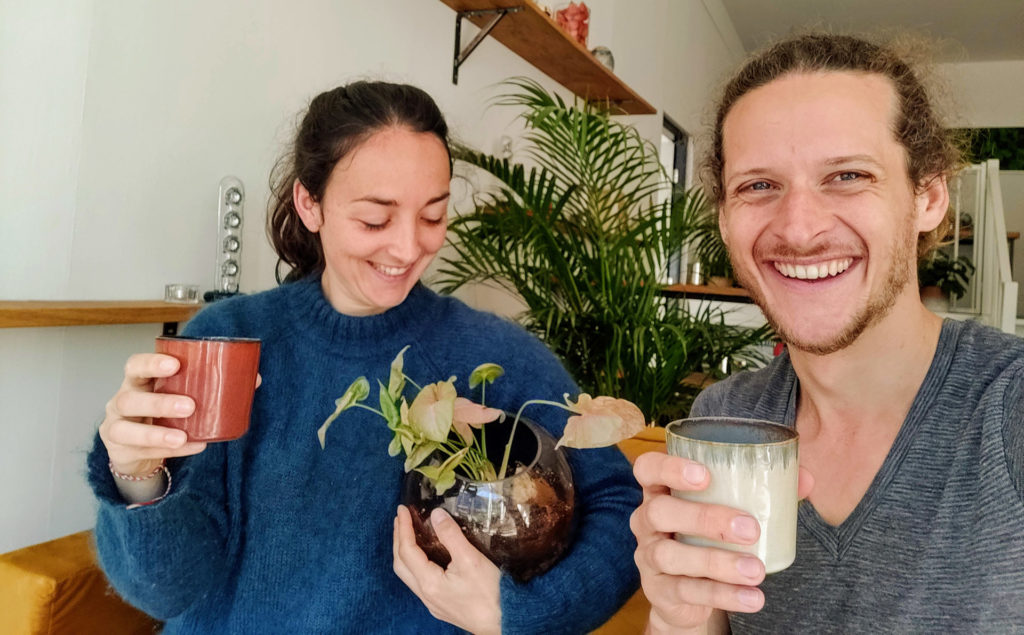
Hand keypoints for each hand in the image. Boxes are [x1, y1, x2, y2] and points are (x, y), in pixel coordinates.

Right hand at [98, 353, 207, 477]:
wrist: (139, 449)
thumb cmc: (161, 413)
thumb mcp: (176, 395)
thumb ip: (207, 386)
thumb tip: (251, 380)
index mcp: (136, 382)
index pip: (134, 366)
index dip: (151, 363)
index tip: (175, 364)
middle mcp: (121, 402)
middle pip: (129, 399)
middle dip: (159, 403)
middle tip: (189, 406)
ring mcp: (116, 428)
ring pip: (125, 430)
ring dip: (156, 434)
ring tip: (181, 437)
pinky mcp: (120, 452)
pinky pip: (143, 453)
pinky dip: (169, 452)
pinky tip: (191, 447)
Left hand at [393, 506, 500, 634]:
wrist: (505, 623)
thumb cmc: (491, 594)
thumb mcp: (471, 559)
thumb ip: (451, 535)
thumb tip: (436, 514)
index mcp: (429, 583)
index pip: (407, 551)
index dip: (403, 528)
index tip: (402, 509)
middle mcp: (426, 595)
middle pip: (401, 565)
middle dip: (398, 540)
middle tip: (401, 519)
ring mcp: (433, 603)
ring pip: (409, 576)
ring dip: (405, 553)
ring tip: (408, 534)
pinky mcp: (442, 607)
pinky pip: (419, 583)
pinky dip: (415, 564)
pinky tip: (425, 558)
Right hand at [630, 452, 813, 633]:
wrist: (684, 593)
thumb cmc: (707, 536)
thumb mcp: (726, 510)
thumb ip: (763, 491)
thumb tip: (805, 479)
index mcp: (661, 491)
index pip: (647, 469)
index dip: (669, 468)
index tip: (704, 475)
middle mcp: (646, 520)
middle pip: (660, 512)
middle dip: (705, 518)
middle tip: (750, 529)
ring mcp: (648, 556)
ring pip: (670, 555)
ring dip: (717, 562)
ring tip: (756, 570)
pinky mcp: (659, 590)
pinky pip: (687, 591)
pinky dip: (723, 595)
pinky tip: (752, 597)